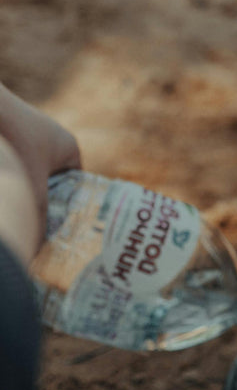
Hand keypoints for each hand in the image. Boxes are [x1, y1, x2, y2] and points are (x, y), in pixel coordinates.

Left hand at [0, 83, 80, 264]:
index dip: (71, 207)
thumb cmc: (14, 140)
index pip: (76, 184)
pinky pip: (10, 166)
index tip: (62, 229)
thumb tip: (38, 250)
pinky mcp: (5, 139)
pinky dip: (8, 181)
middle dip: (43, 205)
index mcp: (68, 148)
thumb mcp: (30, 186)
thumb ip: (38, 216)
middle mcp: (49, 141)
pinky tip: (4, 196)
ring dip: (21, 193)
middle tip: (39, 229)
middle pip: (50, 183)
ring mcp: (25, 139)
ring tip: (18, 212)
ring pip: (27, 177)